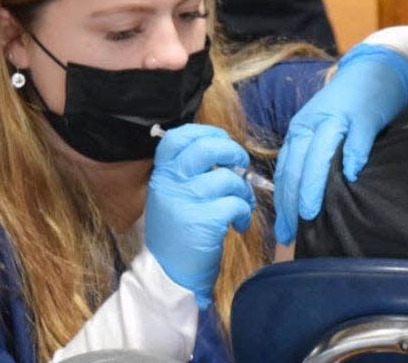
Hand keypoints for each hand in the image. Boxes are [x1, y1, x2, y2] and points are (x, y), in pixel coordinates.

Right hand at [145, 123, 253, 308]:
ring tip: (240, 206)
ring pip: (229, 178)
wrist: (167, 274)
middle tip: (240, 165)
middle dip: (233, 152)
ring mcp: (186, 201)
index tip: (222, 141)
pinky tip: (238, 224)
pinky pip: (236, 204)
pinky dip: (244, 213)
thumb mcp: (172, 197)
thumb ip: (190, 173)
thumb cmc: (177, 232)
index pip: (178, 137)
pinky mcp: (204, 221)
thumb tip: (224, 152)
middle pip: (207, 147)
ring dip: (243, 192)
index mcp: (162, 174)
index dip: (206, 132)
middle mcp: (171, 183)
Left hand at [273, 43, 407, 243]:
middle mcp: (313, 124)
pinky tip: (352, 178)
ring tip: (311, 213)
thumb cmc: (346, 110)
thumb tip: (301, 202)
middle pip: (297, 164)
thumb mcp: (320, 130)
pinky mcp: (364, 117)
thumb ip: (311, 159)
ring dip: (313, 184)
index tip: (282, 231)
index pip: (285, 170)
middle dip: (291, 200)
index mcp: (299, 130)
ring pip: (319, 153)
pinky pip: (357, 140)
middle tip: (292, 231)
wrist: (372, 74)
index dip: (282, 202)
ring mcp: (338, 118)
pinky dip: (353, 158)